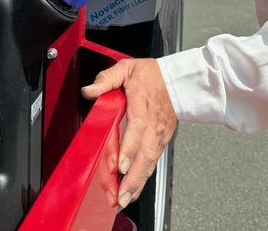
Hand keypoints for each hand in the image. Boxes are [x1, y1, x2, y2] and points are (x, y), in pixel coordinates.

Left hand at [82, 59, 176, 208]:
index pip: (138, 127)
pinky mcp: (162, 141)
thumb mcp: (126, 68)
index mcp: (143, 102)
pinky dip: (143, 178)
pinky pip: (153, 162)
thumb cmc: (151, 75)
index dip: (130, 147)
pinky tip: (133, 190)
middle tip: (121, 194)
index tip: (122, 165)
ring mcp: (159, 133)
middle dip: (133, 176)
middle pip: (145, 153)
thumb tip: (89, 90)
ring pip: (150, 161)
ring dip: (138, 182)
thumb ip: (106, 79)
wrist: (177, 81)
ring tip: (124, 199)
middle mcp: (153, 122)